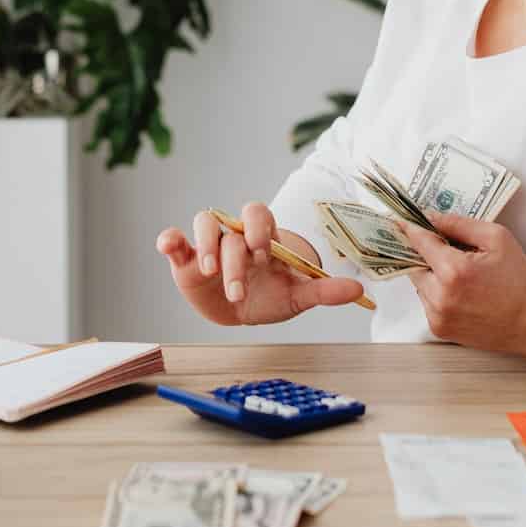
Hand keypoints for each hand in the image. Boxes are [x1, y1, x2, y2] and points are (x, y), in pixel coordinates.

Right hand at [155, 202, 364, 325]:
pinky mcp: (187, 260)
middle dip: (234, 260)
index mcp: (263, 237)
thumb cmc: (273, 295)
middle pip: (231, 230)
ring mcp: (210, 246)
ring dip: (204, 245)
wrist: (246, 311)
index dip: (258, 228)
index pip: (259, 215)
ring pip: (203, 225)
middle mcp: (235, 236)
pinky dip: (169, 240)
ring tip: (208, 272)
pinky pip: (176, 241)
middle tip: (238, 290)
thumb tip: (357, 290)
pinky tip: (168, 245)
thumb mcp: (298, 296)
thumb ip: (324, 291)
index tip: (262, 252)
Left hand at [399, 212, 525, 353]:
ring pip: (419, 284)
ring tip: (463, 276)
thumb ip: (458, 223)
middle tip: (447, 250)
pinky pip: (427, 303)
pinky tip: (463, 294)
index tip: (401, 220)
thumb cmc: (520, 278)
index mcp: (454, 270)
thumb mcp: (495, 238)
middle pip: (414, 264)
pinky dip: (437, 294)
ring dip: (432, 276)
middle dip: (426, 254)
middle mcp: (441, 296)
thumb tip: (429, 217)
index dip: (410, 228)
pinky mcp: (440, 330)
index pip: (419, 241)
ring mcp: (438, 316)